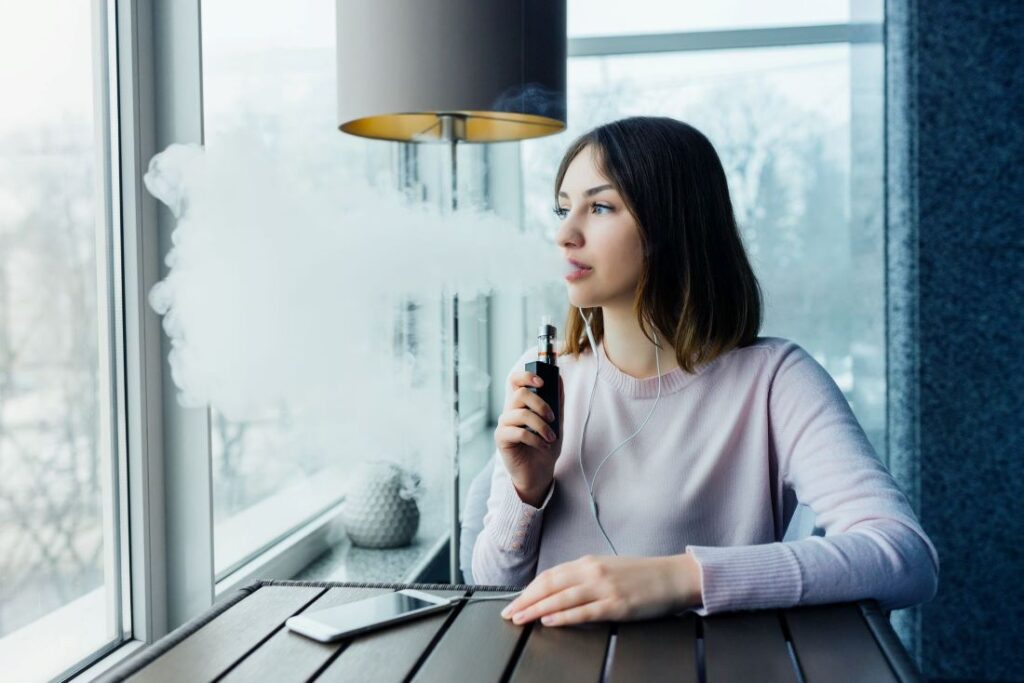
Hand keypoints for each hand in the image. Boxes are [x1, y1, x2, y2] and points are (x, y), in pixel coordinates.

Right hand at [494, 371, 565, 505]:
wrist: (540, 473)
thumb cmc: (545, 447)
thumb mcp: (556, 423)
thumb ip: (557, 403)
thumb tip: (560, 380)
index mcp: (521, 404)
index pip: (515, 380)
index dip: (526, 376)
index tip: (542, 382)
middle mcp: (510, 411)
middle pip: (520, 394)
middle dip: (541, 405)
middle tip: (553, 419)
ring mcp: (504, 424)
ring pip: (521, 413)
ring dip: (541, 426)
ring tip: (551, 438)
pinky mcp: (502, 439)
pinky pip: (518, 432)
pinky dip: (535, 439)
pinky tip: (543, 446)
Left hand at [500, 553, 702, 626]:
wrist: (673, 576)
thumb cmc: (642, 575)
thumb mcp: (608, 568)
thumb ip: (584, 577)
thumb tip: (558, 590)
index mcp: (589, 562)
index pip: (550, 575)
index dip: (529, 589)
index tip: (514, 601)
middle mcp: (593, 572)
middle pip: (550, 585)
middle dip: (526, 600)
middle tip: (508, 613)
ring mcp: (604, 588)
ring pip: (561, 597)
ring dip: (537, 608)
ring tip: (520, 618)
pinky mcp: (616, 605)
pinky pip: (584, 611)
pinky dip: (564, 616)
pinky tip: (549, 620)